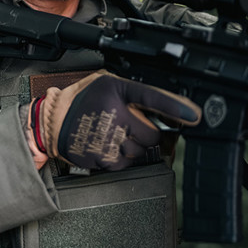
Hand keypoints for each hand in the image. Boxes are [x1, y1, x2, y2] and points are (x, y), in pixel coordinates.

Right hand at [29, 70, 200, 170]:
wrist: (51, 120)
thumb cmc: (82, 99)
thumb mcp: (108, 83)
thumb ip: (136, 92)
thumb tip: (171, 105)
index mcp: (115, 91)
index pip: (151, 97)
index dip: (175, 107)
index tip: (195, 116)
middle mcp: (111, 114)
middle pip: (151, 134)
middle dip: (147, 133)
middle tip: (133, 127)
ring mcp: (104, 138)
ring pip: (139, 151)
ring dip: (133, 147)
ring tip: (115, 136)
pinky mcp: (98, 157)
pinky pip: (123, 164)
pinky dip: (119, 159)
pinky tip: (107, 146)